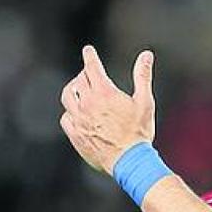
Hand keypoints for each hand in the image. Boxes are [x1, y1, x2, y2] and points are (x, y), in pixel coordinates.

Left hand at [59, 45, 155, 174]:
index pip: (91, 66)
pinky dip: (69, 112)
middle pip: (79, 80)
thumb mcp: (145, 102)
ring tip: (79, 89)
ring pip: (68, 96)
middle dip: (85, 74)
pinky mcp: (75, 134)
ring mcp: (79, 119)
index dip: (90, 56)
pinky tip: (75, 113)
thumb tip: (146, 55)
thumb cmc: (139, 132)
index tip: (88, 51)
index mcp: (104, 92)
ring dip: (73, 89)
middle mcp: (87, 103)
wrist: (129, 160)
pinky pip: (65, 117)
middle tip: (90, 74)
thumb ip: (143, 76)